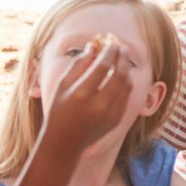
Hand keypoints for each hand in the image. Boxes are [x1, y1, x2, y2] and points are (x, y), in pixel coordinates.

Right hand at [36, 35, 131, 158]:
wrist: (64, 143)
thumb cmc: (59, 110)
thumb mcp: (63, 85)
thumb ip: (79, 64)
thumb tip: (93, 45)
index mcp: (82, 95)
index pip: (102, 67)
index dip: (109, 52)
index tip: (111, 42)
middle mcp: (99, 105)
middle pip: (119, 75)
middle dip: (122, 58)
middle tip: (122, 47)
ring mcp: (110, 114)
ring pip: (126, 85)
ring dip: (126, 69)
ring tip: (122, 58)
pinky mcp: (116, 120)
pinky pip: (126, 96)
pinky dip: (125, 83)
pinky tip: (121, 75)